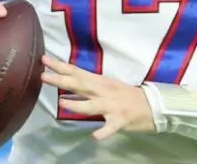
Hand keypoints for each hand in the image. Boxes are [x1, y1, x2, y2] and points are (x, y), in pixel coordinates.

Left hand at [41, 56, 155, 139]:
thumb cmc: (126, 95)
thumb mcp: (106, 86)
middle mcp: (104, 92)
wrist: (152, 104)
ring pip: (91, 106)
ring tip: (62, 102)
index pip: (77, 72)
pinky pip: (109, 128)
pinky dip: (102, 132)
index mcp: (100, 82)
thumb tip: (66, 87)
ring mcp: (112, 106)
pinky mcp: (120, 120)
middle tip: (44, 76)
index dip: (60, 66)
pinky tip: (94, 136)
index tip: (45, 60)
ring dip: (76, 104)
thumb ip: (87, 87)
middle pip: (80, 85)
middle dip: (61, 80)